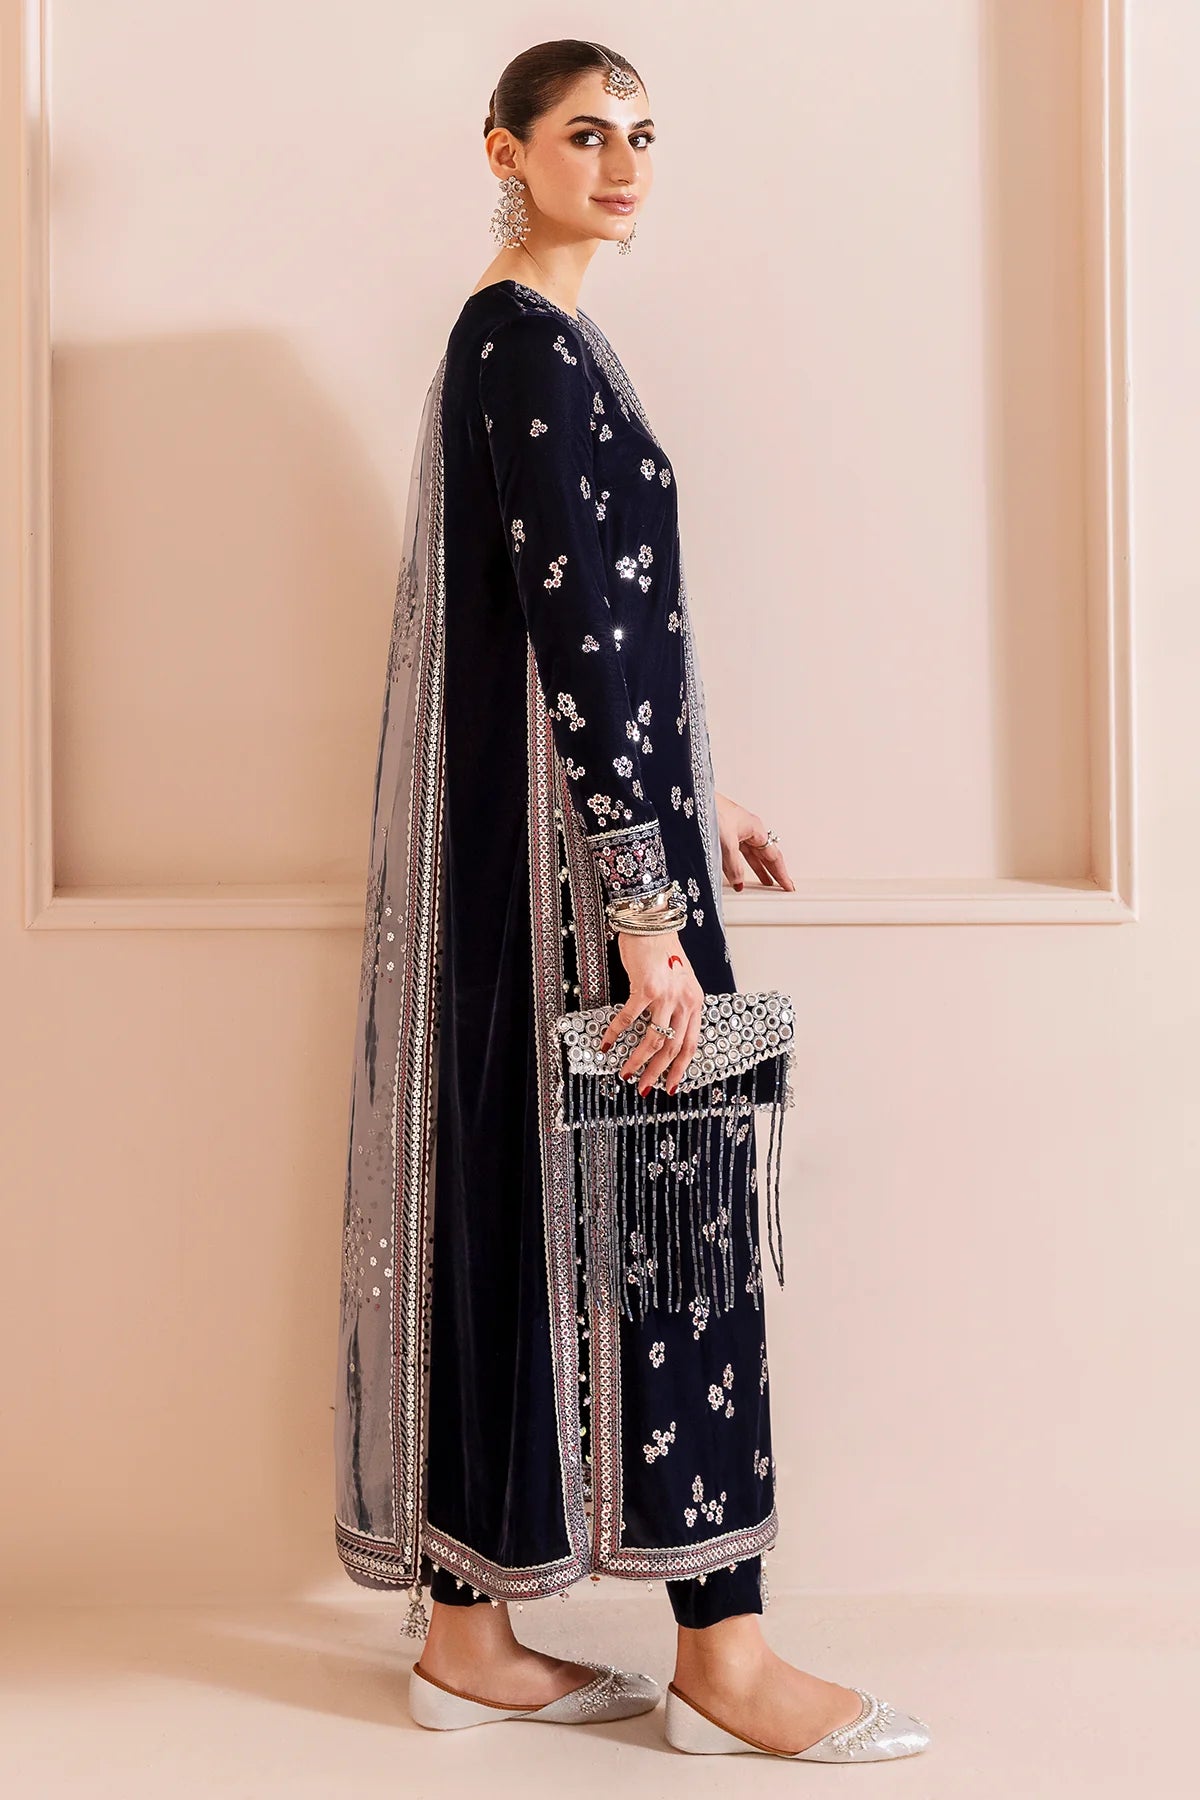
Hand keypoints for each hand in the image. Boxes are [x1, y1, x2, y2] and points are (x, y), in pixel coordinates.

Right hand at [598, 930, 702, 1094]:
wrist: (653, 924)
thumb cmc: (663, 950)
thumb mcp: (680, 980)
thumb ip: (677, 1004)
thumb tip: (664, 1029)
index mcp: (696, 1002)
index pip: (691, 1044)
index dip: (680, 1068)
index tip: (671, 1085)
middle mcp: (686, 1001)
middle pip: (673, 1047)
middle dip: (657, 1072)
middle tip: (644, 1087)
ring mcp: (667, 995)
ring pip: (654, 1039)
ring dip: (638, 1060)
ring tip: (626, 1072)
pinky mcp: (646, 988)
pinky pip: (630, 1018)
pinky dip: (617, 1033)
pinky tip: (608, 1043)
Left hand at [715, 791, 795, 890]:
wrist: (693, 798)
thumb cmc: (711, 811)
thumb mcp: (726, 842)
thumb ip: (734, 865)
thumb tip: (739, 881)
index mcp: (755, 828)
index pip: (773, 856)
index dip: (781, 873)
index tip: (788, 885)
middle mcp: (748, 829)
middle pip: (765, 855)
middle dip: (774, 871)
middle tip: (782, 886)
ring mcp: (736, 830)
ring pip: (752, 854)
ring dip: (759, 869)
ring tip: (765, 882)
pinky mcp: (724, 832)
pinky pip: (738, 853)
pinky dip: (741, 865)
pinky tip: (738, 874)